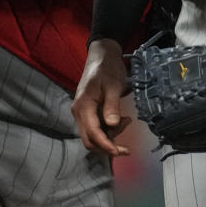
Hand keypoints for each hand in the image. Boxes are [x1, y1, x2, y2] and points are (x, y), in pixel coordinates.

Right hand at [72, 38, 132, 155]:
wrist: (102, 55)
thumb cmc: (108, 68)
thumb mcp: (113, 85)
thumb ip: (112, 105)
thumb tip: (112, 125)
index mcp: (83, 106)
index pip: (92, 133)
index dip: (106, 145)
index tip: (120, 151)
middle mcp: (79, 112)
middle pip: (90, 140)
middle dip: (107, 146)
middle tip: (126, 146)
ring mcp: (83, 113)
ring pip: (93, 136)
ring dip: (110, 136)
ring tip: (126, 120)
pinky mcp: (88, 112)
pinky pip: (96, 128)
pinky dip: (109, 129)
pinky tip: (121, 119)